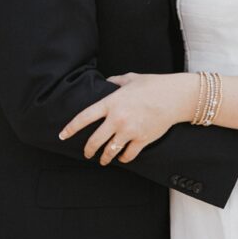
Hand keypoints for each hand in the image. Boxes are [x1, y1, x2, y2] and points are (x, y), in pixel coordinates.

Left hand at [58, 72, 193, 164]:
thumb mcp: (130, 78)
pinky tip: (122, 158)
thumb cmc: (152, 85)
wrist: (175, 97)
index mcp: (111, 102)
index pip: (84, 117)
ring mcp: (130, 131)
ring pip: (110, 151)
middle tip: (86, 154)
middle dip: (88, 150)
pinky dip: (124, 158)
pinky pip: (128, 155)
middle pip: (95, 140)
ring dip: (105, 158)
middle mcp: (117, 118)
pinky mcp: (142, 140)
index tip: (62, 135)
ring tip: (102, 160)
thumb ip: (115, 81)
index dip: (71, 128)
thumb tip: (107, 82)